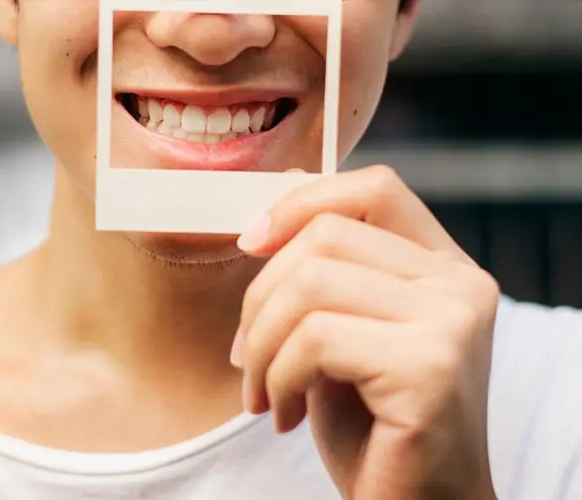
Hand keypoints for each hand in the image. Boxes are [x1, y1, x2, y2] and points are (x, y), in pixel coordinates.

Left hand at [231, 165, 498, 499]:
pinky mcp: (430, 367)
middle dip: (260, 297)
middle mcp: (459, 285)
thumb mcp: (343, 333)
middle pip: (326, 235)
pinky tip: (286, 415)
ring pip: (310, 284)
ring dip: (262, 346)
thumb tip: (273, 204)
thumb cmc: (372, 426)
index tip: (250, 242)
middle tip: (245, 355)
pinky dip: (278, 378)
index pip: (374, 189)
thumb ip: (325, 273)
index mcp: (443, 268)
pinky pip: (314, 339)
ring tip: (263, 393)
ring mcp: (452, 322)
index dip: (301, 202)